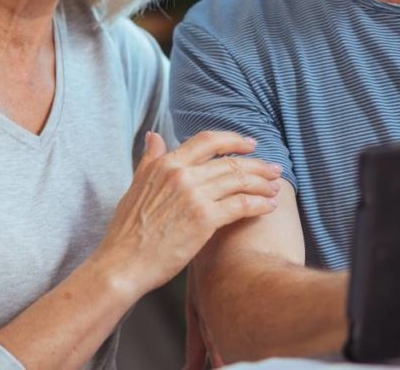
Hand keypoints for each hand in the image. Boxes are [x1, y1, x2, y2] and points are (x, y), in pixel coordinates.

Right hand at [94, 130, 281, 299]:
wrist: (123, 263)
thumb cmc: (128, 230)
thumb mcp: (136, 185)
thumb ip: (150, 159)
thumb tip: (154, 136)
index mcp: (167, 164)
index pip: (208, 141)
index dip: (234, 140)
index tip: (251, 144)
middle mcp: (183, 174)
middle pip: (230, 162)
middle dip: (258, 164)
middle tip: (274, 169)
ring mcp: (195, 195)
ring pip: (239, 181)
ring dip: (263, 184)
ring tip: (276, 188)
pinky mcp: (204, 218)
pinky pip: (241, 205)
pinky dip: (259, 204)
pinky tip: (269, 207)